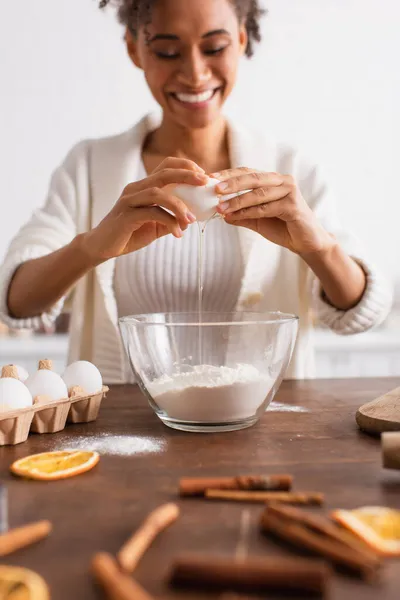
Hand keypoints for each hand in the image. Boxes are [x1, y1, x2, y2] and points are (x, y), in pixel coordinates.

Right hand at [83, 158, 206, 262]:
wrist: (102, 247)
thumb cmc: (129, 233)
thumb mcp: (155, 225)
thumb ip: (171, 219)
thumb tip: (190, 219)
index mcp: (144, 187)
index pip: (166, 166)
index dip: (186, 167)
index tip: (204, 176)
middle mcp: (136, 189)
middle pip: (163, 174)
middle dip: (187, 175)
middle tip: (205, 182)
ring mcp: (129, 201)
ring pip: (158, 193)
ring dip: (179, 205)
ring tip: (191, 220)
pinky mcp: (126, 216)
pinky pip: (151, 213)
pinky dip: (168, 222)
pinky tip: (178, 233)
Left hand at [214, 167, 333, 254]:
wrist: (306, 243)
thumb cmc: (283, 228)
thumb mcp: (258, 220)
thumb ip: (242, 215)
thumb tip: (221, 213)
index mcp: (273, 180)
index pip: (248, 172)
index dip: (229, 175)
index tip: (210, 178)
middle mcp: (283, 181)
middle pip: (253, 178)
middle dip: (231, 183)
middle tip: (214, 189)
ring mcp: (290, 191)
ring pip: (258, 193)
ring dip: (237, 201)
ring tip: (220, 207)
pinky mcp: (293, 205)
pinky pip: (266, 207)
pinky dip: (249, 212)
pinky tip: (235, 216)